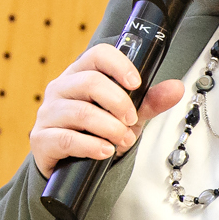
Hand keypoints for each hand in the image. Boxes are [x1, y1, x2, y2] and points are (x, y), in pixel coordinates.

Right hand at [28, 42, 184, 175]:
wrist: (69, 164)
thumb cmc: (95, 131)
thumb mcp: (127, 114)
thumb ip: (149, 101)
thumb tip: (176, 88)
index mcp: (80, 74)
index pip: (97, 55)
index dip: (118, 66)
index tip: (136, 83)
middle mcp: (61, 89)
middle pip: (89, 82)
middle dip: (118, 102)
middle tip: (131, 119)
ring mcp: (48, 113)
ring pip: (80, 112)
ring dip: (109, 127)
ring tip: (123, 139)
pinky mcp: (42, 139)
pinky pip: (66, 139)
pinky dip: (91, 146)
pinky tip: (105, 151)